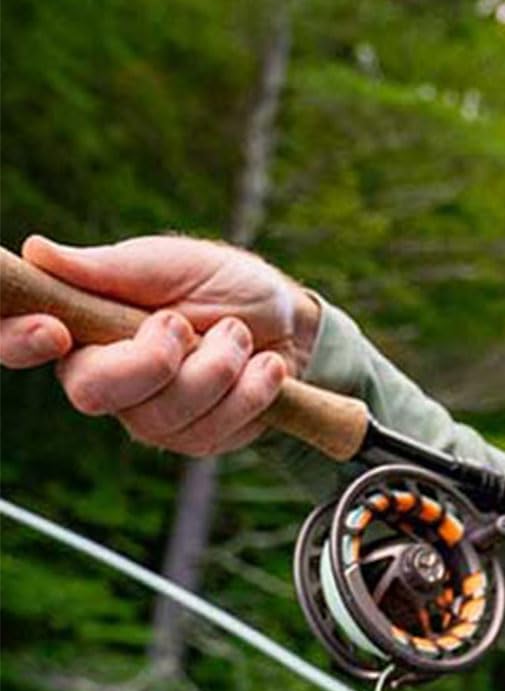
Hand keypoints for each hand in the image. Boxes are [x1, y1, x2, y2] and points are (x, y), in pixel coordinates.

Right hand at [0, 234, 322, 455]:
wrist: (291, 321)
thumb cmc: (219, 284)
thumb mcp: (168, 263)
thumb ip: (109, 268)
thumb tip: (37, 251)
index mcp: (80, 328)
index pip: (17, 342)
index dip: (17, 342)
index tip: (52, 332)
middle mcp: (105, 378)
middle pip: (93, 391)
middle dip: (150, 358)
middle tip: (183, 322)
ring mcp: (151, 415)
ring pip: (165, 412)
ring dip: (217, 365)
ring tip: (237, 333)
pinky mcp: (197, 439)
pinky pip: (214, 428)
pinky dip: (251, 389)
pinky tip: (265, 365)